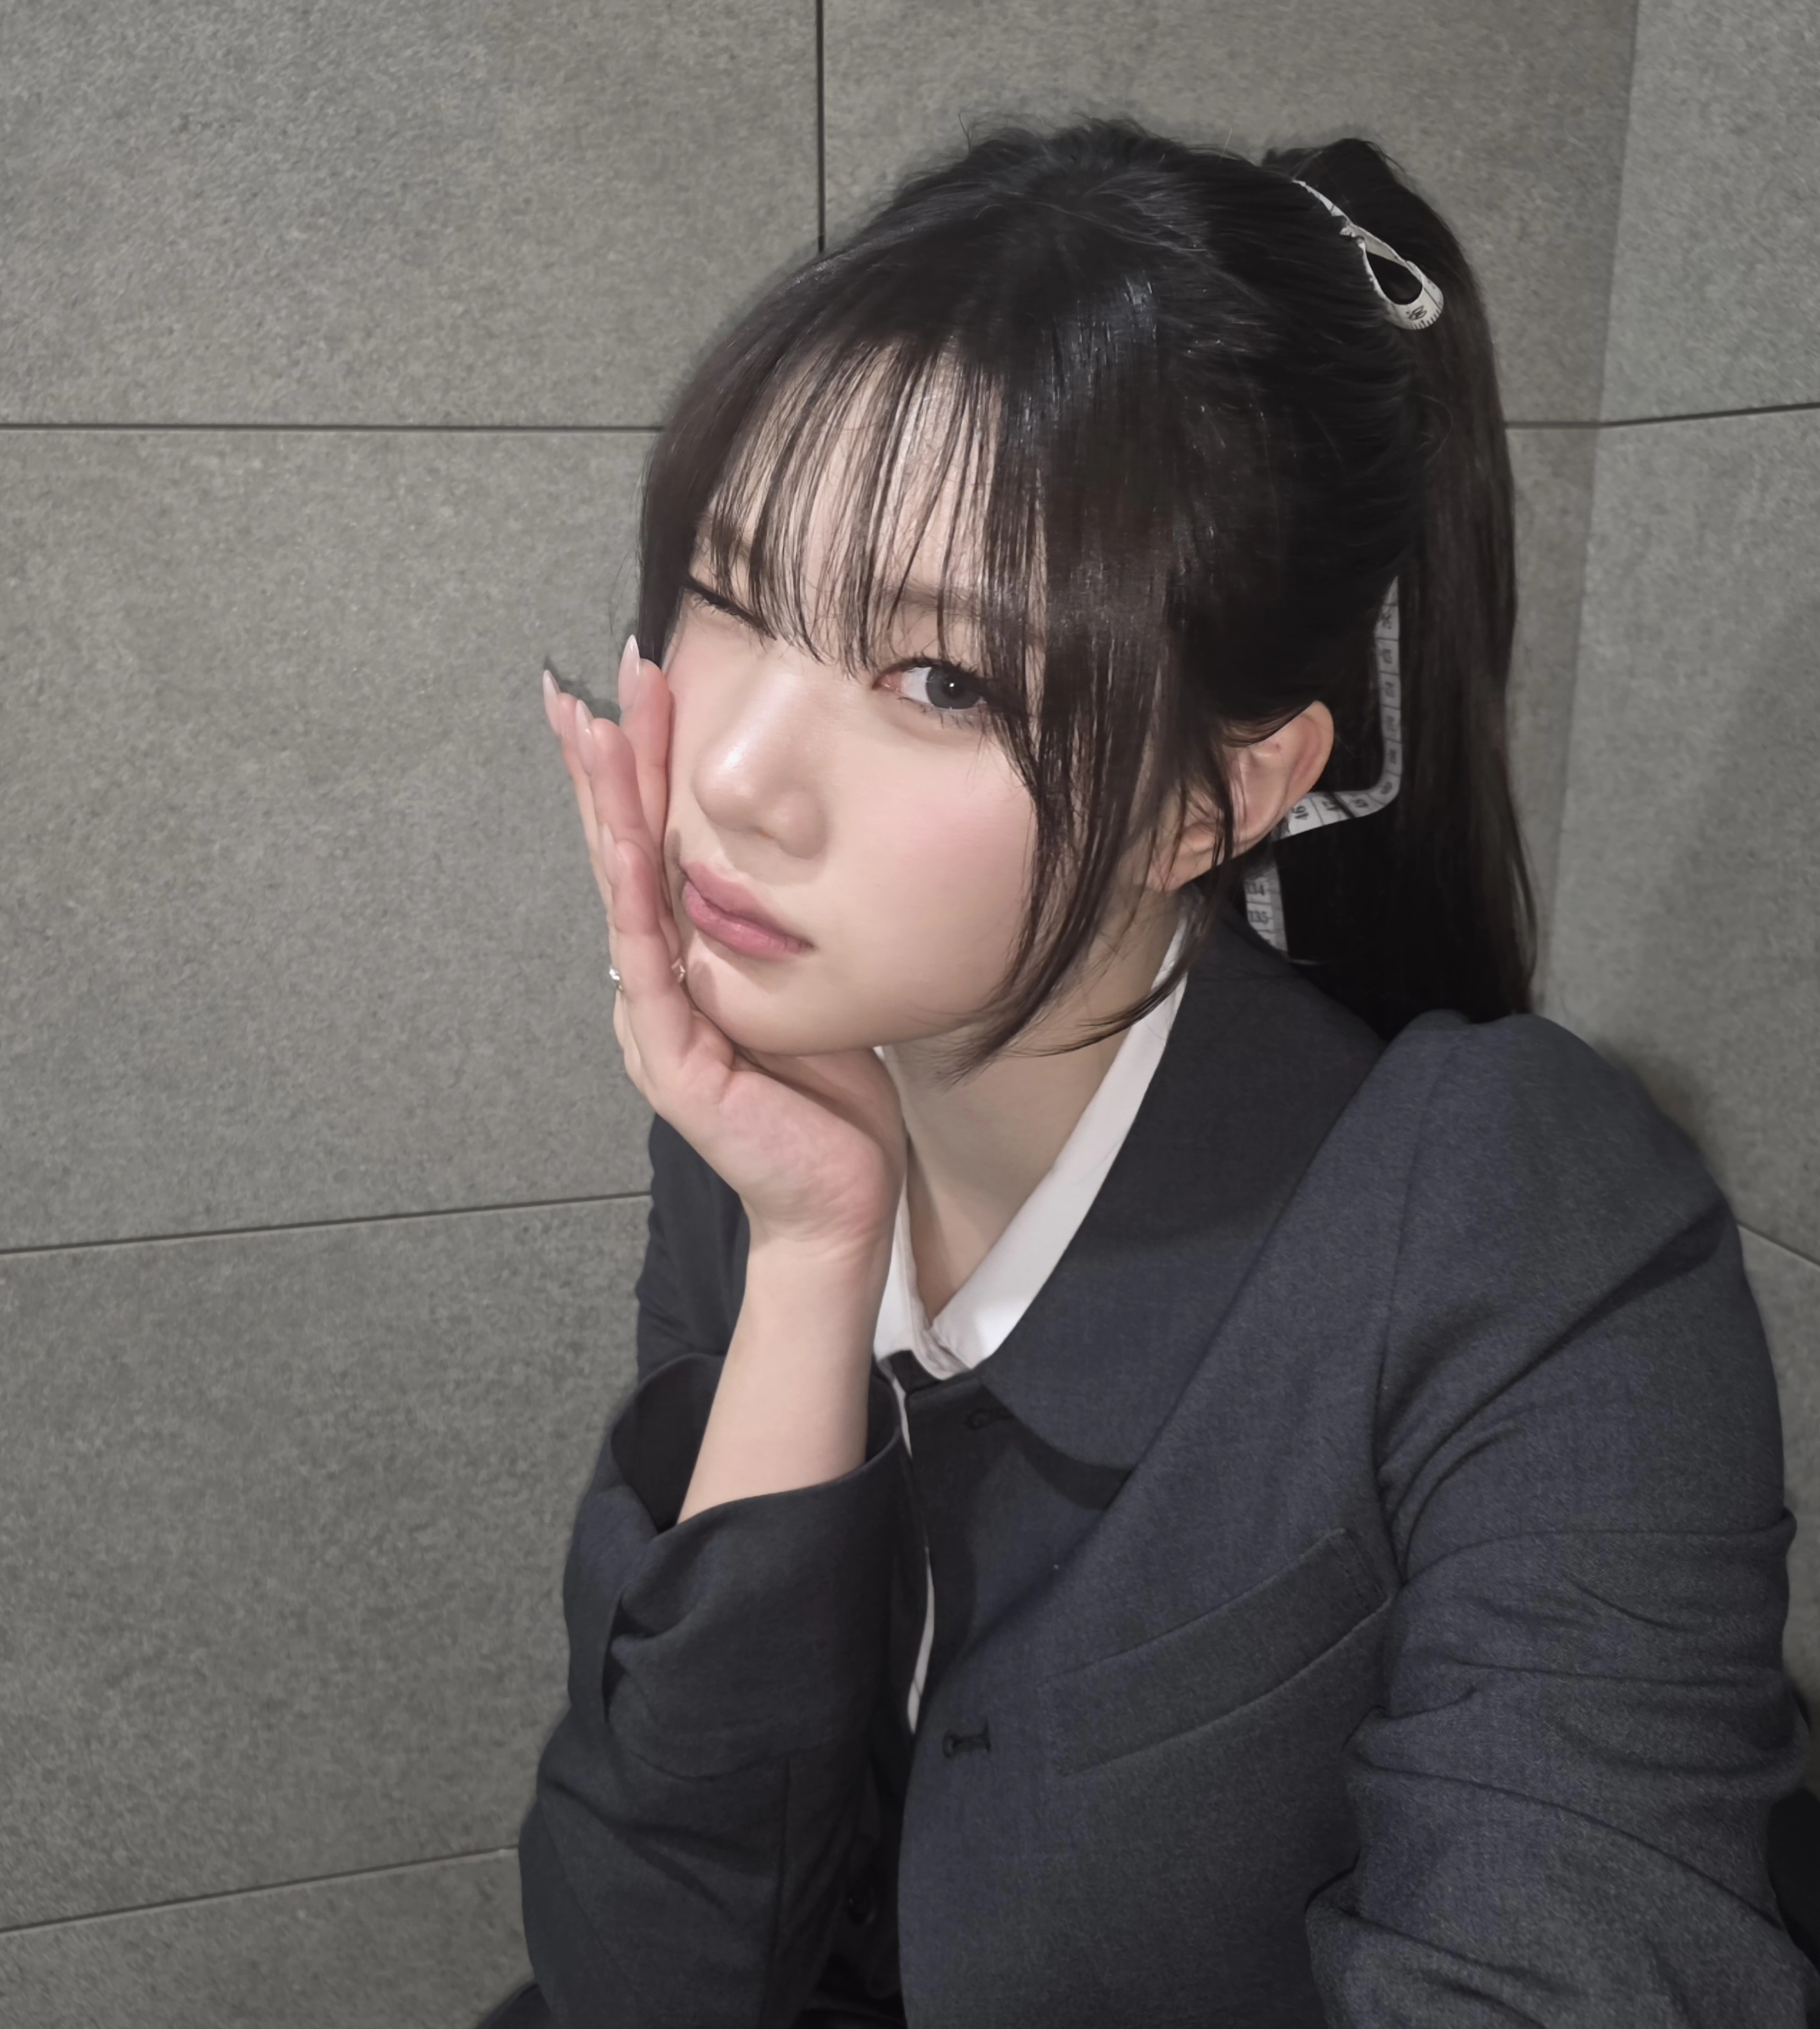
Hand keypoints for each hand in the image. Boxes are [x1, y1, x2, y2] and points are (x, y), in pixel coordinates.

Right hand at [544, 639, 905, 1266]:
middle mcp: (653, 983)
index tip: (628, 691)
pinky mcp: (675, 1060)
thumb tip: (784, 865)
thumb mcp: (799, 991)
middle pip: (622, 853)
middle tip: (585, 680)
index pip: (651, 849)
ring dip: (607, 806)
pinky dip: (635, 896)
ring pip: (623, 893)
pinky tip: (626, 839)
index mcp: (682, 964)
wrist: (836, 1203)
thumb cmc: (825, 1102)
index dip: (634, 772)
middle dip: (605, 764)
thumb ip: (772, 935)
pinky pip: (649, 963)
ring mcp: (654, 1020)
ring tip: (591, 726)